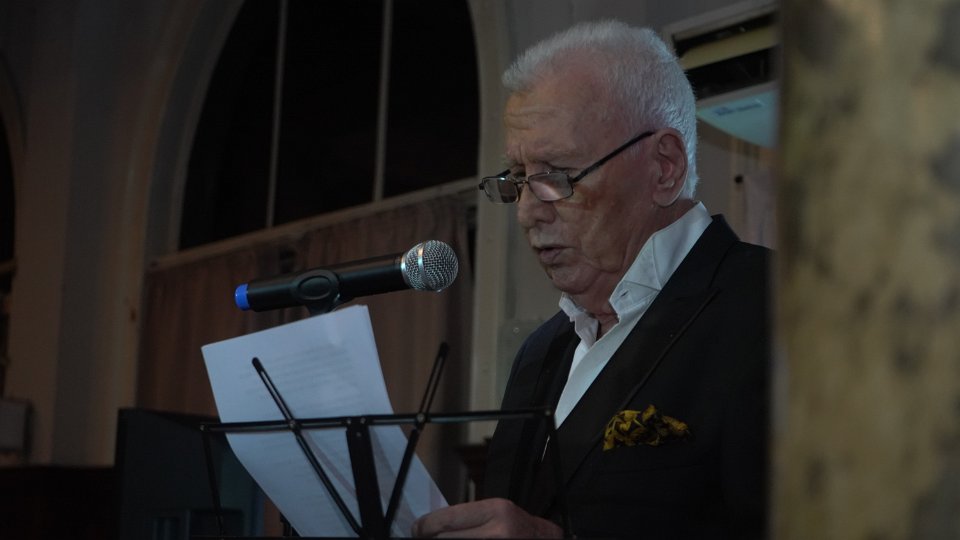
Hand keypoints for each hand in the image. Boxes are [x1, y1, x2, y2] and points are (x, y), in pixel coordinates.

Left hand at [411, 498, 562, 537]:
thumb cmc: (518, 529)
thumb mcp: (496, 514)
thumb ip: (468, 519)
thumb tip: (429, 528)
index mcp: (495, 510)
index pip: (447, 518)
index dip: (424, 526)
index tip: (416, 530)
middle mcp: (497, 531)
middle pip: (444, 538)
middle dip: (431, 539)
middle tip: (423, 538)